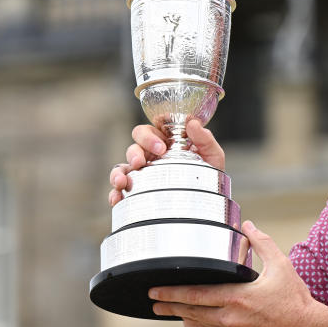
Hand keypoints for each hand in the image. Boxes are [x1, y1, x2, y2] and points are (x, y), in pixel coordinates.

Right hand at [108, 119, 225, 205]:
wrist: (210, 204)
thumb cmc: (209, 175)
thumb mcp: (213, 156)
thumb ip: (205, 139)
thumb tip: (192, 122)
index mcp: (167, 142)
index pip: (151, 130)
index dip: (150, 135)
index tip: (161, 146)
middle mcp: (152, 155)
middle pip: (134, 145)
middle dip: (135, 151)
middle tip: (142, 162)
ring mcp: (143, 173)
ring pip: (123, 166)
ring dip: (119, 172)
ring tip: (122, 181)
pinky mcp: (137, 191)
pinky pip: (120, 190)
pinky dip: (115, 193)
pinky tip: (117, 199)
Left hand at [149, 221, 325, 326]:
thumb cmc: (296, 300)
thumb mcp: (281, 265)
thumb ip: (262, 243)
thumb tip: (248, 225)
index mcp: (237, 297)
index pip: (196, 295)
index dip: (173, 292)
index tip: (155, 289)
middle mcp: (230, 319)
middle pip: (192, 311)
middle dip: (170, 305)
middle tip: (153, 300)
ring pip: (203, 323)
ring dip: (187, 315)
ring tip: (171, 309)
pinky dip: (209, 323)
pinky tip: (205, 317)